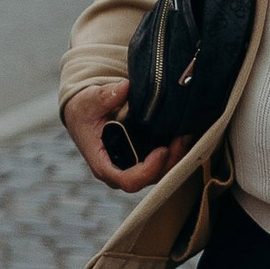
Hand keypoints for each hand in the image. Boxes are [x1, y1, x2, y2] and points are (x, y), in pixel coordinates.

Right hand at [64, 80, 188, 197]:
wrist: (84, 113)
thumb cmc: (85, 110)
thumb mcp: (89, 101)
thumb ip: (104, 96)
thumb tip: (124, 88)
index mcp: (103, 164)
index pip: (128, 180)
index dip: (148, 170)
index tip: (162, 150)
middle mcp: (118, 172)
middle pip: (150, 179)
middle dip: (170, 162)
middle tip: (182, 138)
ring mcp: (132, 169)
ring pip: (160, 174)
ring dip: (176, 158)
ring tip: (185, 135)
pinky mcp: (142, 161)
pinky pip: (163, 165)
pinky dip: (175, 153)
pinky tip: (182, 135)